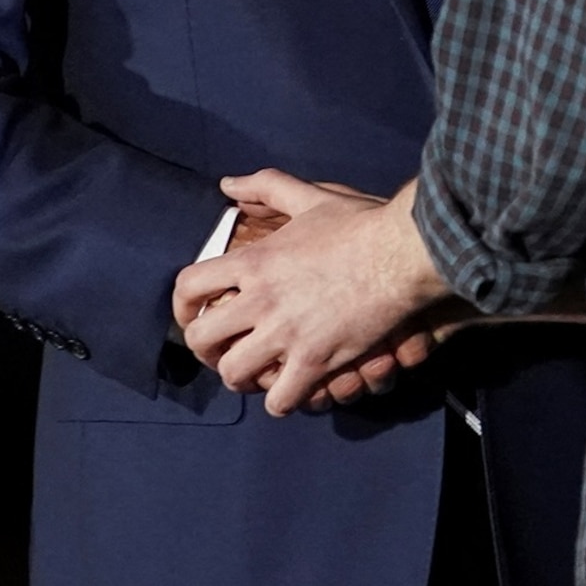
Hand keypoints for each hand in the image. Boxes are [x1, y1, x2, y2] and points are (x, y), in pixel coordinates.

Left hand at [172, 174, 464, 415]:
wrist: (403, 254)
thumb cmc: (361, 225)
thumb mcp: (311, 198)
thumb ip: (267, 186)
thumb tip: (228, 183)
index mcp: (255, 261)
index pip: (189, 286)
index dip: (182, 306)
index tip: (193, 315)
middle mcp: (261, 299)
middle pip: (202, 338)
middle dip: (205, 351)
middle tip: (222, 352)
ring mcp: (286, 333)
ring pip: (234, 373)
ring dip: (239, 379)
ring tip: (255, 377)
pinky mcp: (315, 360)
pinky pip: (279, 399)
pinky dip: (279, 402)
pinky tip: (290, 393)